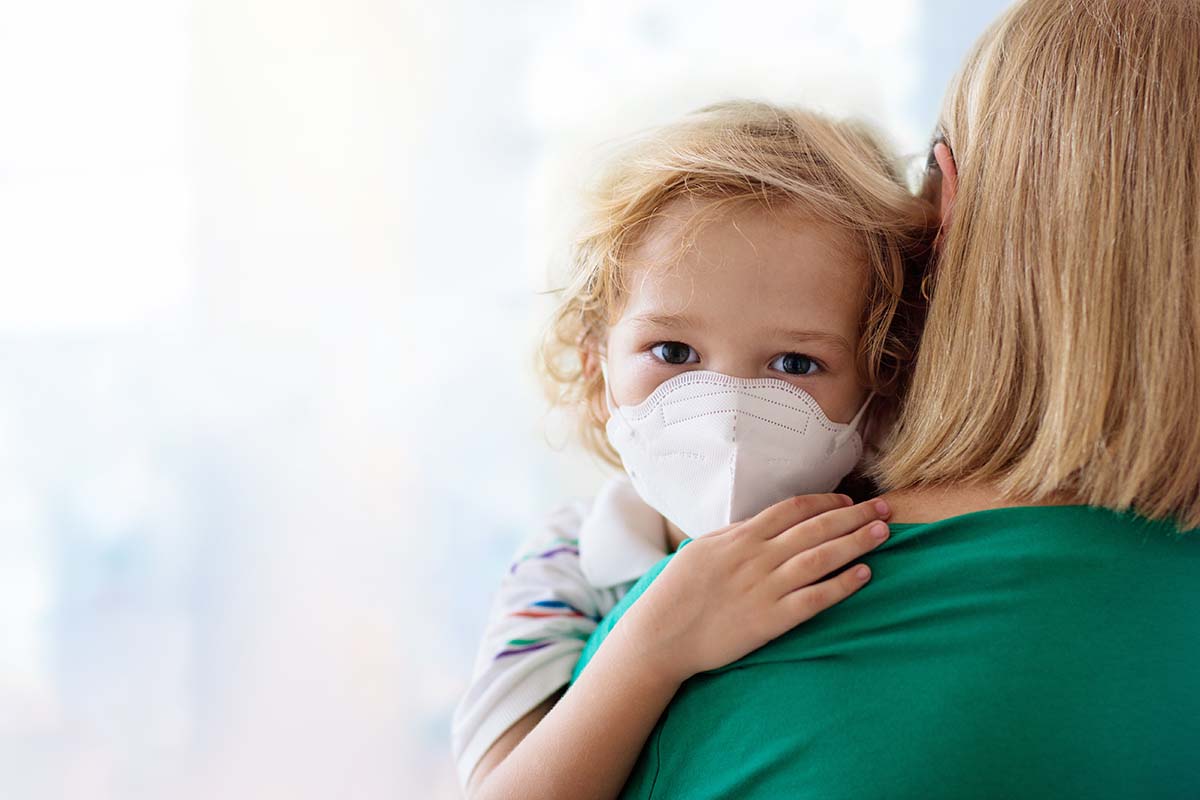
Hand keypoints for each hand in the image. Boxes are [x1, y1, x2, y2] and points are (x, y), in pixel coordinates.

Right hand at [613, 494, 890, 684]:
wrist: (661, 635)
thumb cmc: (676, 593)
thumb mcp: (702, 550)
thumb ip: (735, 536)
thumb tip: (762, 524)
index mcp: (739, 537)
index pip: (792, 509)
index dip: (825, 501)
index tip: (848, 500)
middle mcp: (756, 557)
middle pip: (815, 528)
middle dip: (853, 516)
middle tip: (884, 509)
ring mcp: (764, 588)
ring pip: (821, 558)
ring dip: (855, 542)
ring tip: (883, 533)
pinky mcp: (770, 620)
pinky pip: (815, 599)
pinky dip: (842, 585)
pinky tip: (865, 575)